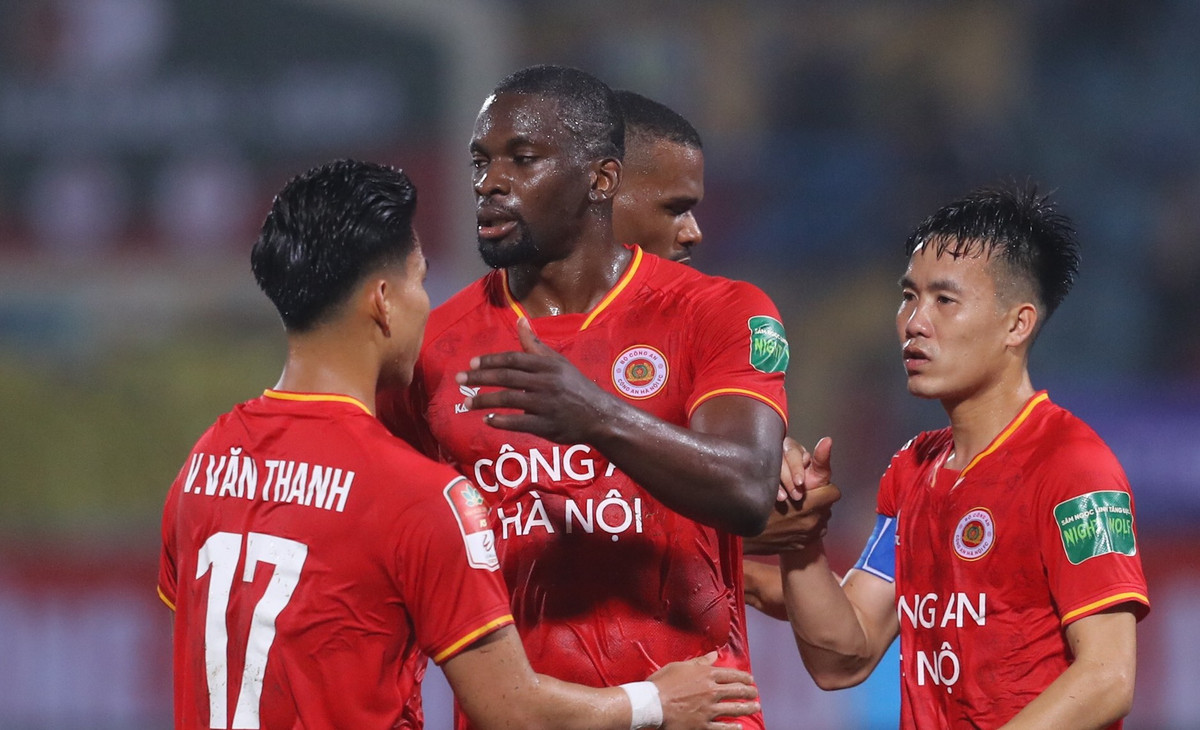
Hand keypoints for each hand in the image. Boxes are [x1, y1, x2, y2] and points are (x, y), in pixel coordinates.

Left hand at [457, 318, 617, 443]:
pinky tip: (487, 420)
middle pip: (507, 378)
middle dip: (480, 379)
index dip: (491, 361)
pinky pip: (519, 422)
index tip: (471, 364)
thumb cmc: (574, 386)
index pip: (513, 359)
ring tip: (466, 403)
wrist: (599, 415)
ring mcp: (546, 404)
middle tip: (459, 380)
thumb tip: (520, 320)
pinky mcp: (546, 425)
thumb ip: (535, 344)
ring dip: (484, 401)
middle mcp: (545, 382)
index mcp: (547, 365)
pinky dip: (501, 421)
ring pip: (509, 400)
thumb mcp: (558, 362)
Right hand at [649, 651, 759, 729]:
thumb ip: (700, 662)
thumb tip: (714, 655)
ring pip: (734, 709)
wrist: (651, 704)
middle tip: (755, 693)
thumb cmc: (662, 683)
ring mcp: (708, 710)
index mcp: (706, 675)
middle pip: (736, 691)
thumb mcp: (680, 666)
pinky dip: (732, 728)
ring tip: (755, 707)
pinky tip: (739, 727)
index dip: (743, 677)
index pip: (731, 675)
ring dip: (747, 708)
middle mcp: (711, 691)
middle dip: (749, 692)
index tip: (750, 680)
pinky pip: (722, 728)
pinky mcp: (703, 725)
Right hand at [744, 437, 839, 554]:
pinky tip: (791, 523)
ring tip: (795, 510)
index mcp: (810, 504)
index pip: (833, 492)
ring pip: (821, 520)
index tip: (809, 485)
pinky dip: (806, 527)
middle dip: (818, 500)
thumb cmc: (758, 500)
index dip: (823, 487)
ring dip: (813, 514)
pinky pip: (812, 533)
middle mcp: (813, 521)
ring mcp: (808, 536)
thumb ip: (808, 460)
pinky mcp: (801, 545)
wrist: (743, 536)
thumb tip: (829, 440)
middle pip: (828, 506)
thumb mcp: (778, 476)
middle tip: (800, 496)